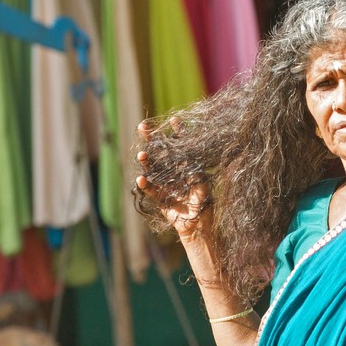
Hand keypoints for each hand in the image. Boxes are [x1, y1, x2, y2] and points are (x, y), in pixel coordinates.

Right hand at [135, 120, 212, 245]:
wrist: (199, 225)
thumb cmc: (205, 203)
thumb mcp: (203, 185)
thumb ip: (196, 173)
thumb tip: (188, 159)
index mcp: (187, 167)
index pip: (181, 146)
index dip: (178, 133)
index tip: (174, 119)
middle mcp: (174, 172)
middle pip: (161, 153)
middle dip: (152, 140)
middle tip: (142, 127)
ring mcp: (165, 184)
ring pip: (153, 168)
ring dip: (147, 161)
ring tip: (141, 155)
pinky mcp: (159, 198)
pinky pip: (150, 189)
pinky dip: (145, 184)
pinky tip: (141, 178)